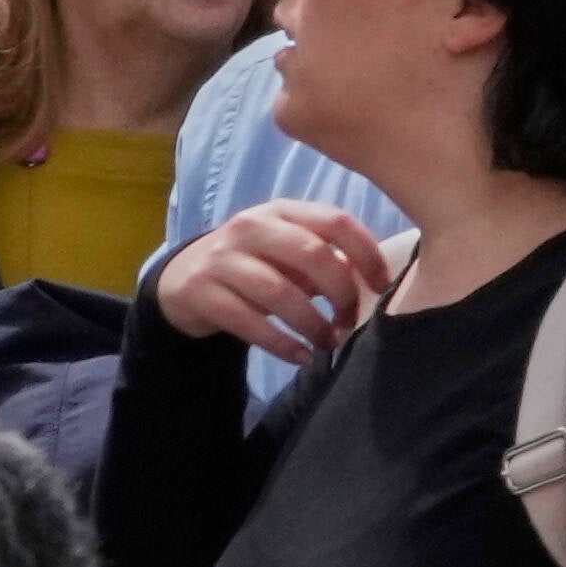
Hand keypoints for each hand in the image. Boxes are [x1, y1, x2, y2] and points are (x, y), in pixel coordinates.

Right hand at [151, 200, 400, 359]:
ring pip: (280, 292)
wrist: (183, 279)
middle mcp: (251, 227)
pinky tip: (300, 356)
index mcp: (282, 211)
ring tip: (328, 342)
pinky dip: (281, 344)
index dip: (366, 254)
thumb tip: (372, 279)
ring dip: (312, 323)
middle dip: (340, 292)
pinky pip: (249, 322)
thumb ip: (326, 258)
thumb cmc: (254, 264)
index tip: (382, 286)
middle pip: (312, 254)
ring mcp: (221, 258)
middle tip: (350, 321)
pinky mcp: (200, 291)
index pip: (336, 221)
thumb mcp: (288, 252)